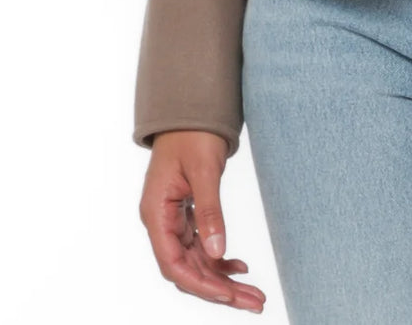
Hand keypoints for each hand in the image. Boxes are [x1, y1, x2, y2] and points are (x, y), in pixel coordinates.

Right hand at [139, 130, 265, 310]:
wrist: (190, 109)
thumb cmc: (192, 133)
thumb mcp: (204, 170)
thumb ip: (209, 211)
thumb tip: (217, 252)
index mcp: (156, 213)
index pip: (174, 264)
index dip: (202, 284)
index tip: (229, 296)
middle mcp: (161, 221)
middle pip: (187, 269)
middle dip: (220, 290)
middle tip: (255, 302)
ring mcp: (173, 219)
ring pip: (197, 261)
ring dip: (223, 279)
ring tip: (254, 294)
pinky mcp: (186, 214)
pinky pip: (201, 245)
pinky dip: (219, 259)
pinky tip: (240, 267)